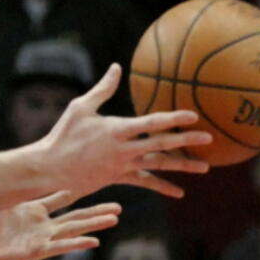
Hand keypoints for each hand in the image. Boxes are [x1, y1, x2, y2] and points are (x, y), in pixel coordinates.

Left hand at [0, 191, 120, 259]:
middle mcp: (43, 225)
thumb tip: (17, 166)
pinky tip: (94, 241)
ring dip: (93, 225)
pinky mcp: (36, 251)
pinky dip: (76, 244)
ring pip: (73, 230)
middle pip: (75, 216)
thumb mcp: (2, 201)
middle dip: (96, 211)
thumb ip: (15, 187)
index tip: (95, 179)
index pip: (62, 197)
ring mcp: (41, 238)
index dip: (78, 189)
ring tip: (113, 219)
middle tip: (118, 207)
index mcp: (35, 210)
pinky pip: (60, 247)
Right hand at [36, 63, 211, 199]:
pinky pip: (145, 182)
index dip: (173, 118)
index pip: (151, 122)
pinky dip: (162, 187)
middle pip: (161, 144)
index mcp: (116, 129)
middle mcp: (123, 149)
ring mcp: (122, 165)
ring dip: (183, 166)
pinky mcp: (118, 178)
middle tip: (209, 138)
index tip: (193, 115)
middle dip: (186, 140)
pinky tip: (179, 192)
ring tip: (205, 167)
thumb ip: (102, 89)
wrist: (51, 168)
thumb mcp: (80, 107)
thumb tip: (116, 67)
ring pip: (158, 165)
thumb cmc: (63, 135)